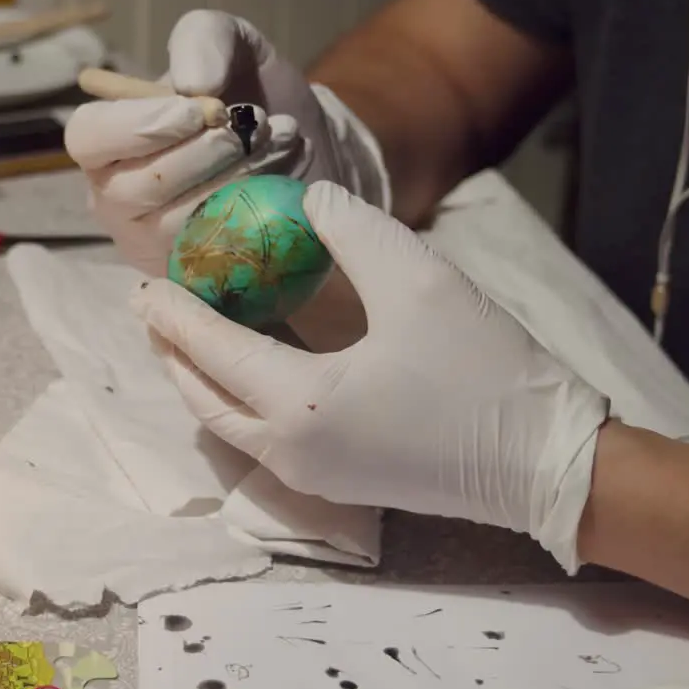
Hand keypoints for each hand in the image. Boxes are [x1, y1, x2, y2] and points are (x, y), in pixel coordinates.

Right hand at [65, 9, 389, 351]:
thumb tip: (194, 84)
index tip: (195, 111)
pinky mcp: (196, 282)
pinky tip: (291, 178)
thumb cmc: (252, 96)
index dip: (137, 126)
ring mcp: (155, 247)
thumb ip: (205, 41)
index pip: (88, 139)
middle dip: (201, 154)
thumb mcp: (233, 50)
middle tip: (254, 123)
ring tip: (283, 140)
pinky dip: (260, 215)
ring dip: (238, 179)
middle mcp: (119, 201)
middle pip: (132, 189)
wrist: (305, 152)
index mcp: (110, 143)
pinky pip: (218, 257)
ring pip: (178, 225)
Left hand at [131, 181, 610, 571]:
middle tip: (155, 309)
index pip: (213, 351)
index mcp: (301, 405)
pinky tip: (248, 366)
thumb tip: (308, 204)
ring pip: (228, 425)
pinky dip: (238, 399)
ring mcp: (312, 477)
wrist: (547, 465)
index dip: (174, 314)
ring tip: (189, 335)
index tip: (142, 285)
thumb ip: (352, 231)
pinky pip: (261, 438)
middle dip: (173, 351)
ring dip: (201, 378)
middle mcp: (290, 452)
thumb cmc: (485, 373)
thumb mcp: (420, 280)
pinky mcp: (338, 484)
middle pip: (204, 398)